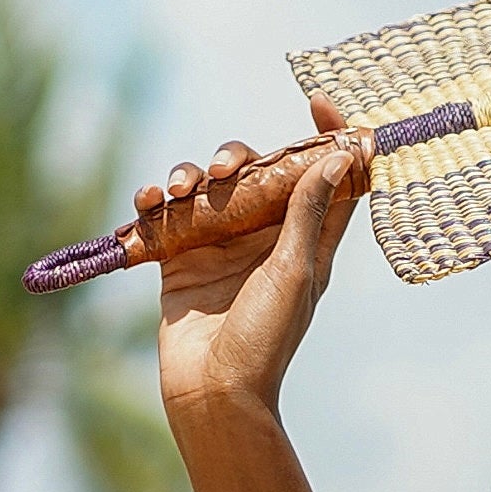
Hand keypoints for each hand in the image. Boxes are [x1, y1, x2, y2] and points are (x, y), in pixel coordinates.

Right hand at [137, 99, 364, 491]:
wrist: (211, 393)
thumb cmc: (264, 340)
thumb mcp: (295, 270)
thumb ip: (310, 210)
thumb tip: (343, 153)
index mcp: (307, 239)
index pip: (330, 175)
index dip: (331, 134)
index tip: (318, 99)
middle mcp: (266, 236)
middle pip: (260, 171)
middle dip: (240, 156)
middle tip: (227, 169)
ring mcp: (221, 245)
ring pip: (208, 186)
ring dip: (190, 176)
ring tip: (177, 193)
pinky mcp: (181, 258)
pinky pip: (167, 214)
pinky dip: (155, 201)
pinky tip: (148, 202)